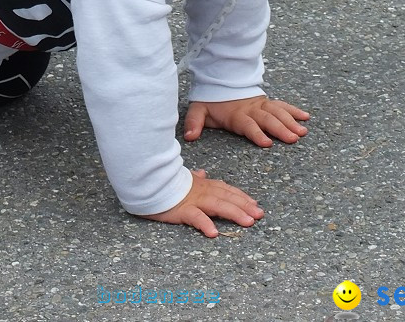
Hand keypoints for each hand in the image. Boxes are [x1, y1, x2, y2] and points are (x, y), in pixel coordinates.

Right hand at [141, 169, 263, 236]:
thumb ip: (194, 176)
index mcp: (202, 184)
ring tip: (247, 222)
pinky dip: (205, 223)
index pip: (226, 190)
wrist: (146, 179)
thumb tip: (202, 172)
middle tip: (259, 215)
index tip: (254, 204)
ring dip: (233, 213)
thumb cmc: (163, 181)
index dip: (241, 197)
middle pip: (227, 198)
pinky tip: (213, 232)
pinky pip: (195, 217)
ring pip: (217, 206)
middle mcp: (201, 191)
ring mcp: (192, 200)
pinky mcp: (181, 209)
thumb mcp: (182, 177)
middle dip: (244, 206)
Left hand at [183, 96, 308, 146]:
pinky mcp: (267, 102)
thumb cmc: (211, 102)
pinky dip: (294, 110)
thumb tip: (189, 136)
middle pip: (268, 120)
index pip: (248, 125)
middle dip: (281, 129)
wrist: (220, 83)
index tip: (267, 143)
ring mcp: (261, 105)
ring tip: (302, 132)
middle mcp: (251, 110)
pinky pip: (282, 105)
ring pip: (278, 112)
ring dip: (291, 121)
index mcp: (236, 115)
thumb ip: (194, 122)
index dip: (257, 133)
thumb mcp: (199, 110)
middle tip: (293, 138)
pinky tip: (306, 117)